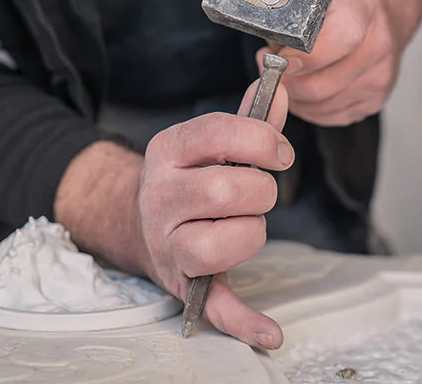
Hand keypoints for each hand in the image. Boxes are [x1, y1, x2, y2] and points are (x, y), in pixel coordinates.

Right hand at [136, 81, 291, 349]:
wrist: (140, 222)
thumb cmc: (188, 178)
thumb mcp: (208, 143)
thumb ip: (249, 119)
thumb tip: (281, 90)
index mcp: (168, 151)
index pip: (217, 133)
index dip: (260, 139)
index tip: (279, 152)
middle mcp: (160, 196)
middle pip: (225, 190)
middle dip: (261, 191)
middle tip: (259, 193)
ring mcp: (166, 242)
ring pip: (218, 242)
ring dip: (251, 234)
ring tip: (244, 225)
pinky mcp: (182, 282)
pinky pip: (211, 305)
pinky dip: (243, 321)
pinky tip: (270, 331)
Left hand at [259, 0, 404, 126]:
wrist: (380, 10)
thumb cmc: (339, 0)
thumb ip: (284, 15)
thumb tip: (261, 47)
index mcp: (359, 12)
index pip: (334, 42)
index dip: (301, 58)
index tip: (276, 59)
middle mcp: (376, 47)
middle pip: (319, 86)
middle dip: (284, 83)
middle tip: (269, 69)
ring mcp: (378, 77)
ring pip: (320, 106)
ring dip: (293, 97)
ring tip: (286, 76)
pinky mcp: (375, 100)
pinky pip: (329, 116)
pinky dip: (309, 108)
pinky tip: (303, 88)